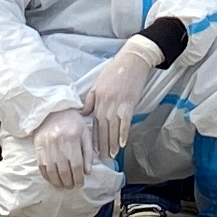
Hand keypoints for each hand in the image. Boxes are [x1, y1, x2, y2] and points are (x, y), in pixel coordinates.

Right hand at [30, 103, 92, 192]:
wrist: (52, 110)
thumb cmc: (72, 121)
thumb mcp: (85, 133)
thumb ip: (88, 152)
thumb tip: (87, 172)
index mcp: (72, 138)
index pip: (76, 164)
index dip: (78, 178)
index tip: (80, 184)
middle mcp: (58, 143)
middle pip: (63, 170)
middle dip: (68, 182)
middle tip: (71, 187)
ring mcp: (46, 146)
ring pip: (52, 171)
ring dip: (57, 182)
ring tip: (63, 186)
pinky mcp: (38, 147)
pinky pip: (41, 167)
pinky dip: (47, 176)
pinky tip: (52, 180)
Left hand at [78, 35, 165, 153]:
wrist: (132, 60)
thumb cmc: (115, 70)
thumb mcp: (98, 83)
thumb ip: (90, 99)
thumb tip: (84, 113)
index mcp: (97, 98)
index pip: (93, 121)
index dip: (93, 136)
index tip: (92, 149)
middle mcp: (105, 103)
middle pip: (102, 127)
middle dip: (102, 144)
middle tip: (102, 157)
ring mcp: (117, 103)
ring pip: (112, 127)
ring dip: (112, 142)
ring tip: (111, 154)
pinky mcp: (129, 103)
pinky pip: (125, 121)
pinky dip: (123, 133)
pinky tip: (122, 143)